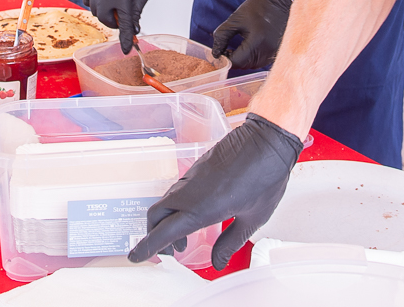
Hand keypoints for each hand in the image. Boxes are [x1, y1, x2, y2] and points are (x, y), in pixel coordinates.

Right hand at [81, 0, 150, 53]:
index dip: (126, 37)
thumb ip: (135, 13)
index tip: (127, 49)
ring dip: (105, 11)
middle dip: (115, 20)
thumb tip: (132, 31)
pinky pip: (88, 1)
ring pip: (95, 11)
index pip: (124, 21)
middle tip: (122, 13)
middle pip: (105, 18)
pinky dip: (96, 2)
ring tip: (115, 0)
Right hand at [128, 114, 302, 268]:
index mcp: (201, 208)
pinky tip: (194, 214)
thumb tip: (218, 263)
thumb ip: (231, 243)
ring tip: (185, 237)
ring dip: (167, 221)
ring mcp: (192, 176)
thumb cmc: (266, 177)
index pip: (164, 232)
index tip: (136, 257)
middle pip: (156, 215)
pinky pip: (178, 190)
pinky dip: (177, 207)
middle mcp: (190, 191)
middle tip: (171, 251)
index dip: (147, 247)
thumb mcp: (252, 219)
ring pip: (166, 201)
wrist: (267, 140)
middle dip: (154, 235)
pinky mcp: (197, 167)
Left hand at [210, 0, 293, 69]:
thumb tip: (215, 52)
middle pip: (245, 66)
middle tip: (226, 49)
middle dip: (234, 59)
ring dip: (243, 60)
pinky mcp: (277, 51)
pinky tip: (248, 48)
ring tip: (235, 48)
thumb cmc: (259, 6)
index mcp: (257, 42)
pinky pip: (261, 61)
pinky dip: (252, 58)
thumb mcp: (236, 19)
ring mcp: (274, 53)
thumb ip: (222, 36)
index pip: (236, 61)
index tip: (220, 51)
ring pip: (254, 65)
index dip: (225, 58)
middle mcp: (268, 51)